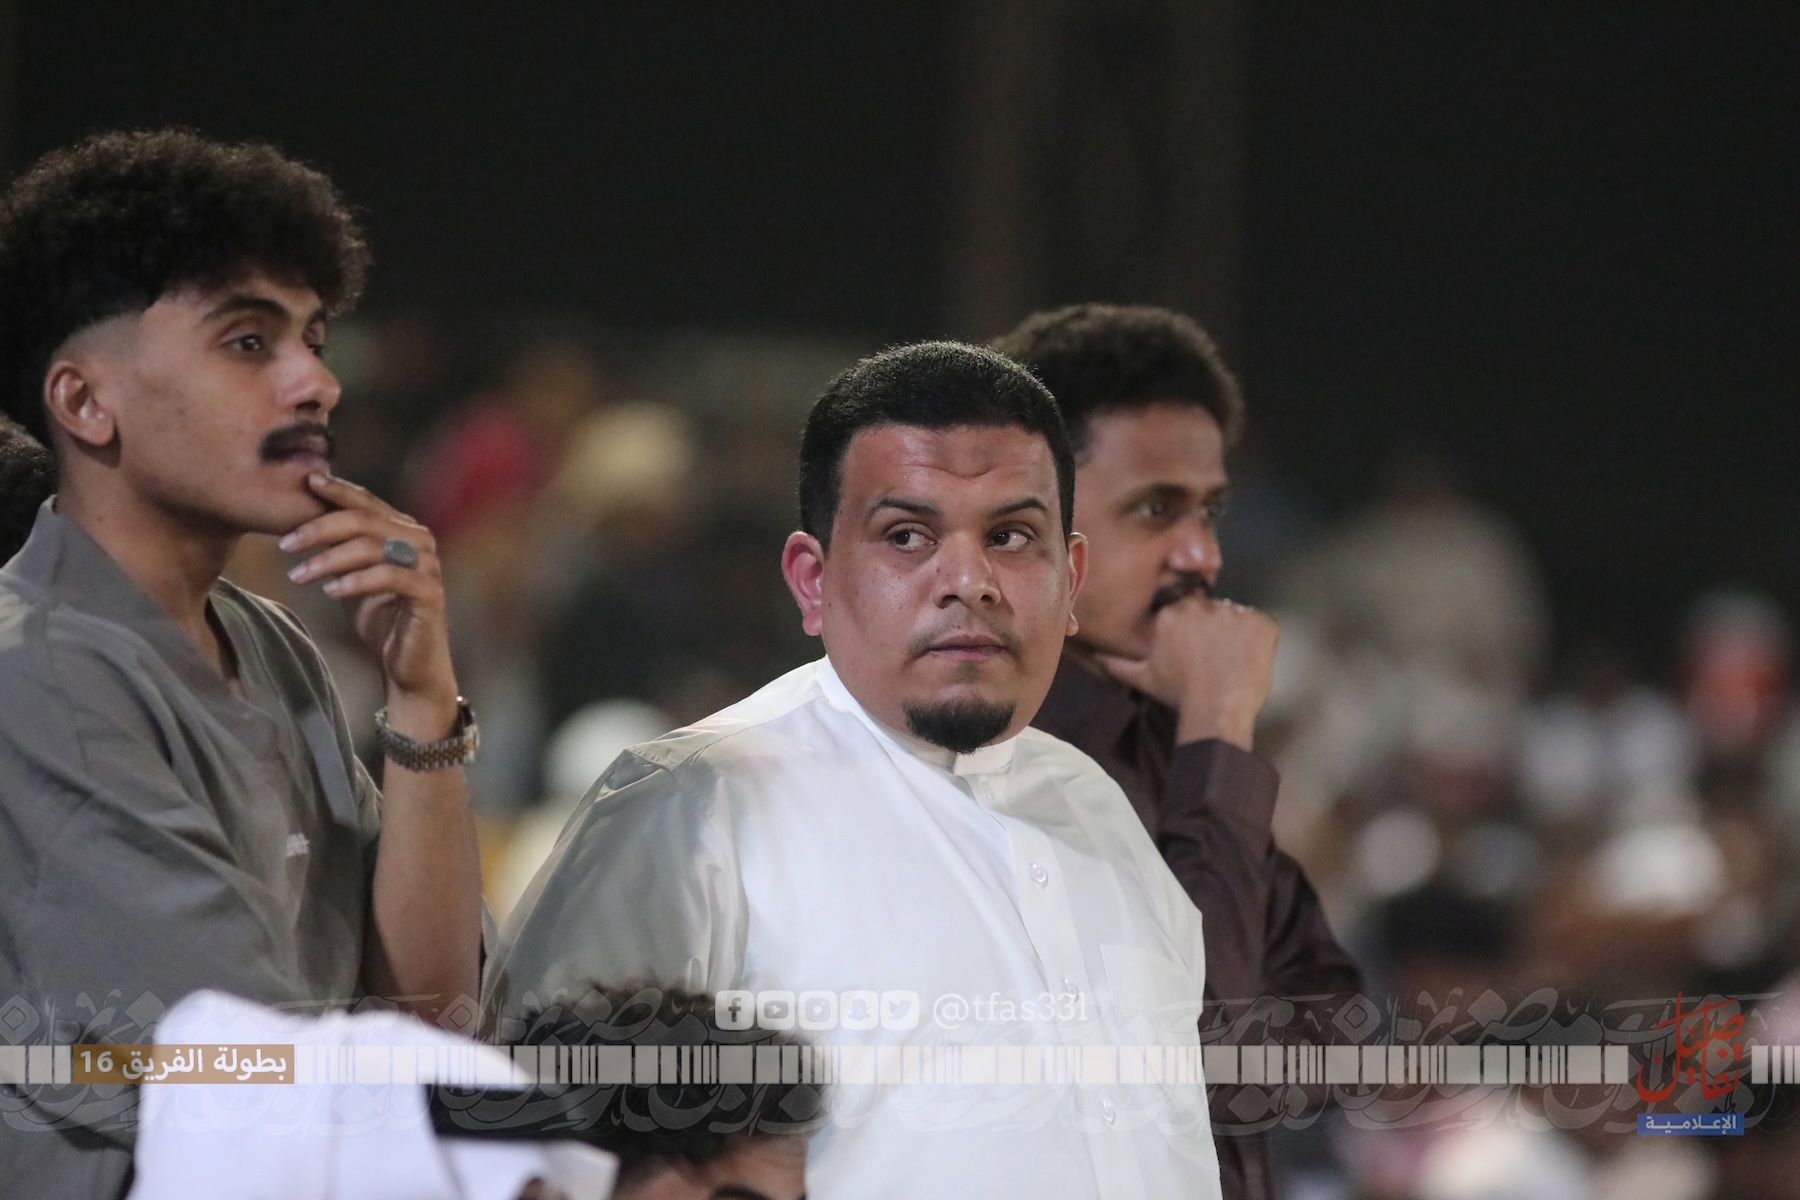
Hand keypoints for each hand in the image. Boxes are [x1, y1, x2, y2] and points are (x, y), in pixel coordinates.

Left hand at [280, 474, 460, 739]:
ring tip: (298, 575)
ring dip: (329, 559)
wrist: (409, 666)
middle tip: (285, 543)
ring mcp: (427, 566)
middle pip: (366, 520)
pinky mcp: (429, 594)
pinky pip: (388, 577)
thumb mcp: (353, 577)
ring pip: (373, 547)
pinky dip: (355, 581)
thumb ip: (341, 549)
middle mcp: (420, 541)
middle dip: (320, 528)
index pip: (367, 502)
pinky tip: (330, 591)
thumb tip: (300, 521)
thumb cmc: (381, 619)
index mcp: (404, 530)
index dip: (338, 490)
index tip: (305, 483)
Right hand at [1094, 595, 1278, 749]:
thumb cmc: (1178, 695)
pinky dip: (1259, 641)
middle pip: (1211, 609)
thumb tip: (1098, 657)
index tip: (1196, 649)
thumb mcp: (1144, 679)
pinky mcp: (1261, 623)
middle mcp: (1202, 605)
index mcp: (1172, 613)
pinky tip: (1249, 661)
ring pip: (1236, 616)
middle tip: (1215, 656)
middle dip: (1213, 628)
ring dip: (1236, 634)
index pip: (1186, 609)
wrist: (1215, 711)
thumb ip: (1120, 664)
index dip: (1193, 630)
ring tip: (1233, 661)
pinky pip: (1262, 626)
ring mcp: (1235, 612)